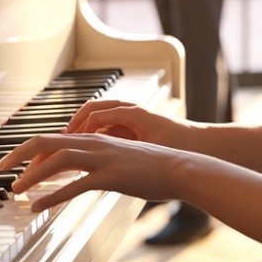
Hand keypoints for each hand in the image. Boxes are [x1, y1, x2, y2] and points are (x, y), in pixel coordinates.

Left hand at [0, 132, 189, 211]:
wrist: (181, 168)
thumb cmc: (153, 167)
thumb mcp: (120, 159)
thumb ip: (98, 163)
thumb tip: (83, 173)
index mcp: (95, 138)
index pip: (53, 138)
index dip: (29, 149)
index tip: (13, 163)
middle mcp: (95, 143)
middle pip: (47, 142)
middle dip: (18, 154)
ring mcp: (103, 158)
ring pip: (57, 161)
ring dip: (31, 176)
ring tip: (14, 190)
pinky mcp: (111, 176)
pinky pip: (75, 186)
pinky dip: (52, 195)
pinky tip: (38, 205)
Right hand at [65, 99, 186, 146]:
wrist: (203, 145)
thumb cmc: (180, 144)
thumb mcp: (148, 147)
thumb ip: (124, 147)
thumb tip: (103, 148)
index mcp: (132, 111)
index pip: (95, 114)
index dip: (77, 129)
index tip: (64, 142)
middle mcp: (130, 110)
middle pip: (92, 110)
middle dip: (73, 124)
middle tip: (58, 140)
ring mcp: (132, 117)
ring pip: (99, 118)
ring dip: (82, 129)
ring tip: (67, 146)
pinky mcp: (134, 127)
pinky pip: (108, 127)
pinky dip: (94, 135)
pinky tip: (88, 151)